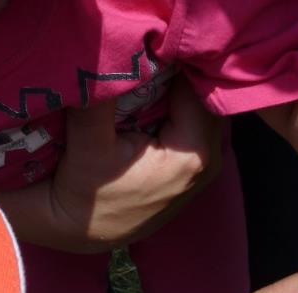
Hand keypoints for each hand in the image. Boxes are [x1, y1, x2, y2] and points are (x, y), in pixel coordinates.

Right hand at [50, 75, 220, 251]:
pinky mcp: (198, 169)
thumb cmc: (86, 194)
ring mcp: (209, 166)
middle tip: (151, 62)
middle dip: (182, 79)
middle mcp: (212, 161)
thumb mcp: (88, 147)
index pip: (199, 89)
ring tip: (153, 79)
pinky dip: (183, 111)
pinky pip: (199, 126)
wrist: (85, 232)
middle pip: (207, 100)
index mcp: (194, 153)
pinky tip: (159, 101)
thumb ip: (100, 102)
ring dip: (182, 94)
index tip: (150, 54)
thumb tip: (109, 63)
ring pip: (205, 112)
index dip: (176, 66)